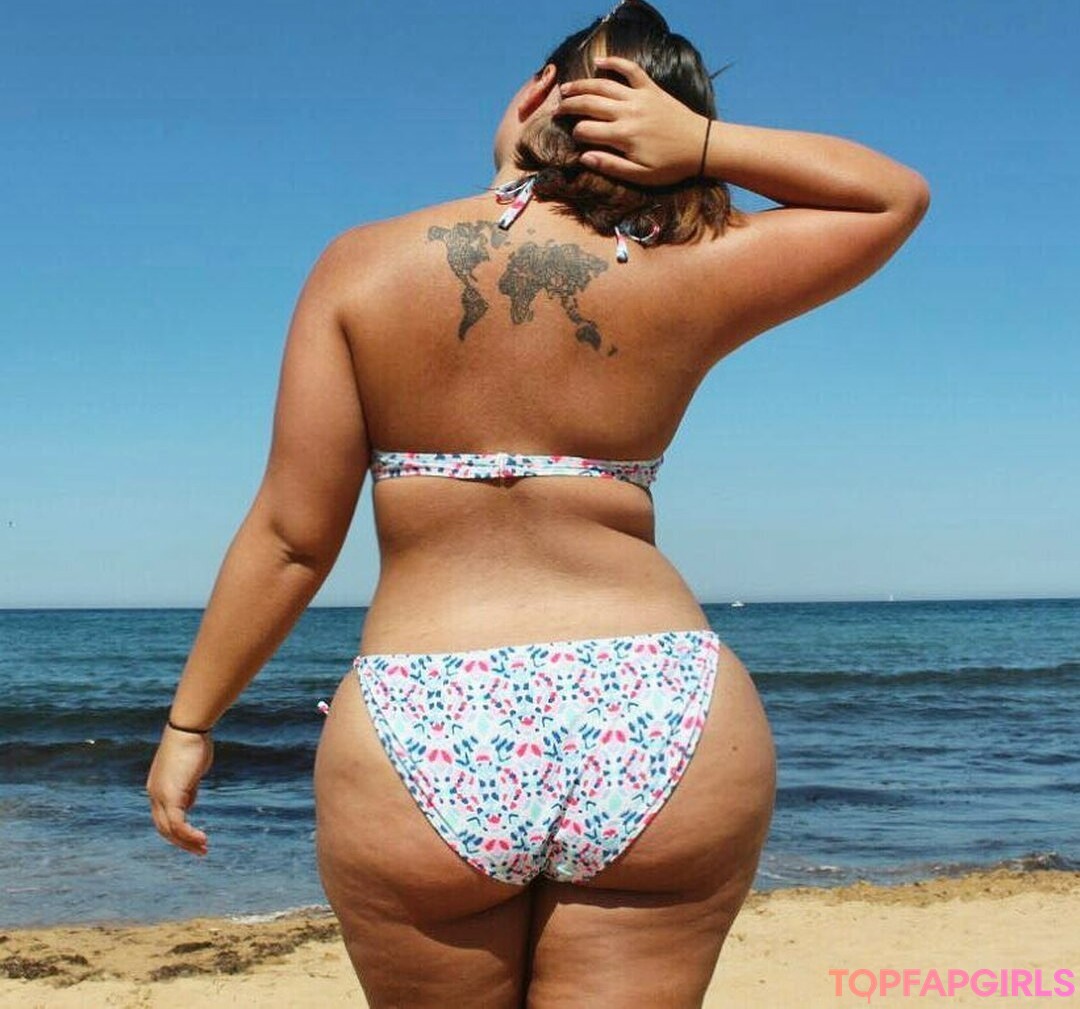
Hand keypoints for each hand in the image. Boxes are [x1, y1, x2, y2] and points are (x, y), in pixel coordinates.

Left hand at [146, 726, 213, 855]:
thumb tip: (188, 804)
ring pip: (170, 829)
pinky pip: (177, 823)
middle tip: (200, 851)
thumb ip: (187, 788)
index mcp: (157, 788)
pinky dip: (189, 834)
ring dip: (187, 842)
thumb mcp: (190, 772)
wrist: (188, 730)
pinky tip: (202, 838)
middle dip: (182, 842)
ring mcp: (160, 796)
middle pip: (164, 828)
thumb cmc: (192, 744)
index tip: (195, 837)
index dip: (178, 831)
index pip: (163, 817)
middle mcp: (154, 794)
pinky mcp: (171, 795)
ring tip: (203, 849)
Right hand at [556, 55, 710, 185]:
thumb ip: (611, 166)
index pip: (586, 130)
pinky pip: (630, 70)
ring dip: (582, 86)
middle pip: (589, 104)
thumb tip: (584, 157)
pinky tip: (599, 62)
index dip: (575, 134)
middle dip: (569, 106)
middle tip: (556, 110)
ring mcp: (639, 97)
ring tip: (566, 88)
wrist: (701, 146)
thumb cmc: (671, 166)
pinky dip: (614, 63)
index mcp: (623, 136)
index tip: (573, 139)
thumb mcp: (641, 176)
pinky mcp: (651, 89)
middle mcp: (628, 113)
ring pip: (603, 86)